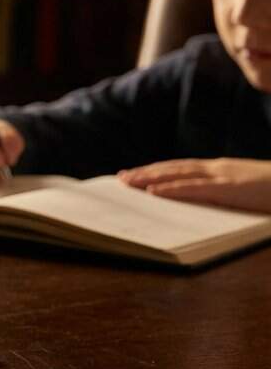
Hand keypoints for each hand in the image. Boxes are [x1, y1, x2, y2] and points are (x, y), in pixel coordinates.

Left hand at [118, 158, 270, 213]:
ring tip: (128, 183)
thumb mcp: (246, 190)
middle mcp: (219, 169)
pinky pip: (195, 188)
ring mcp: (224, 176)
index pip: (182, 168)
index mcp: (222, 170)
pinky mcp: (231, 188)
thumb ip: (225, 192)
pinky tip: (154, 192)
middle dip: (146, 172)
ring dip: (150, 178)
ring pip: (178, 175)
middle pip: (174, 168)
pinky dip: (172, 189)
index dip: (158, 170)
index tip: (136, 174)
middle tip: (120, 178)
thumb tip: (205, 201)